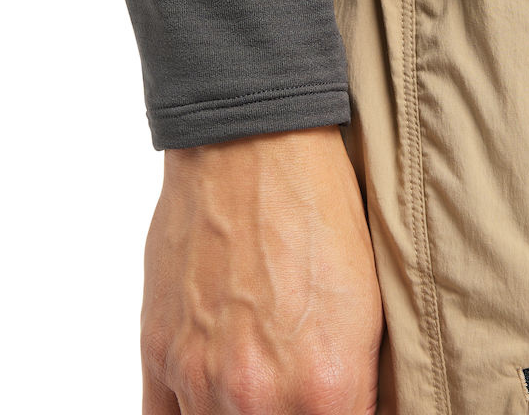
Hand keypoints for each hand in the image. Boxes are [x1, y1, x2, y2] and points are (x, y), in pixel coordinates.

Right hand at [140, 124, 383, 413]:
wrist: (254, 142)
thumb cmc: (319, 206)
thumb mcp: (370, 303)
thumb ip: (358, 386)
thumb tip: (354, 410)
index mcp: (326, 389)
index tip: (344, 403)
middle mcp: (256, 398)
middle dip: (295, 414)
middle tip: (302, 388)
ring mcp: (199, 377)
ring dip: (245, 414)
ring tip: (263, 384)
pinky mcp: (158, 353)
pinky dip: (192, 413)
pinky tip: (214, 394)